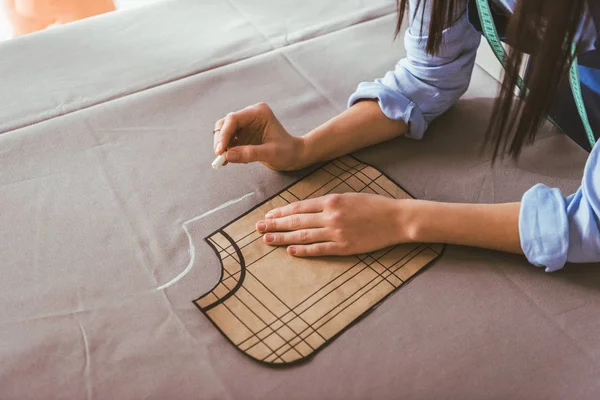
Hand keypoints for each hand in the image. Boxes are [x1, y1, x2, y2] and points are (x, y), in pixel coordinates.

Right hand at [213, 103, 305, 170]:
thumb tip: (227, 155)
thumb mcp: (271, 153)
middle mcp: (250, 114)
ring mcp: (246, 124)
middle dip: (221, 141)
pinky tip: (233, 160)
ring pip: (224, 132)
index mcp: (258, 112)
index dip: (224, 135)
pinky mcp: (243, 134)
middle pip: (225, 124)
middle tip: (220, 158)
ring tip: (225, 161)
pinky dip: (227, 150)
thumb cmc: (287, 152)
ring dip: (222, 146)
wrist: (294, 155)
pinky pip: (229, 140)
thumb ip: (250, 153)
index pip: (233, 119)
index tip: (220, 151)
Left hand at [255, 193, 415, 256]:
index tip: (267, 216)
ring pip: (303, 235)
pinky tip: (290, 251)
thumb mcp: (349, 197)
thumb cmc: (374, 205)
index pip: (299, 207)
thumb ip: (328, 202)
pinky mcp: (344, 247)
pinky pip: (319, 249)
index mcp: (332, 200)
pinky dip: (303, 250)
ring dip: (283, 238)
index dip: (281, 212)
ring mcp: (337, 232)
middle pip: (296, 221)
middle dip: (275, 225)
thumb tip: (306, 209)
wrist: (396, 218)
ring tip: (267, 240)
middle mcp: (331, 216)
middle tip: (258, 228)